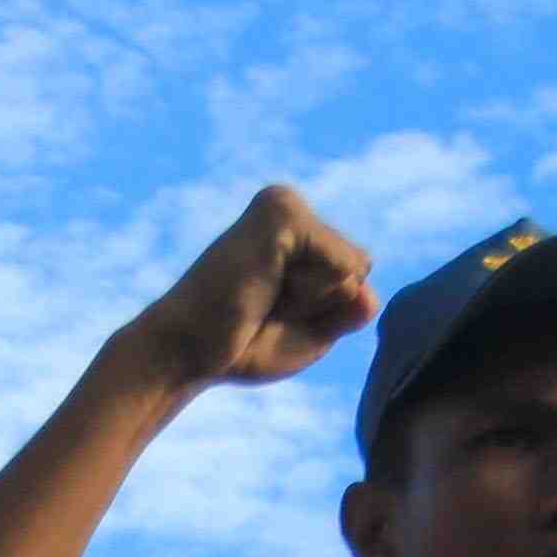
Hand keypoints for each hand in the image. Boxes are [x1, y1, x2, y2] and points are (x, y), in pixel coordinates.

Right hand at [112, 186, 379, 399]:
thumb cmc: (241, 346)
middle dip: (322, 306)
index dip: (325, 312)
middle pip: (360, 269)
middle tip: (263, 309)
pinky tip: (263, 290)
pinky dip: (311, 295)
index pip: (358, 274)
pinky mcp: (284, 214)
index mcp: (295, 231)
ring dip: (314, 302)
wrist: (185, 352)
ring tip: (260, 300)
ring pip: (354, 268)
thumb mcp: (313, 334)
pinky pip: (344, 266)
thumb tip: (371, 292)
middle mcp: (290, 207)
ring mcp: (286, 204)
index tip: (272, 313)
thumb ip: (351, 312)